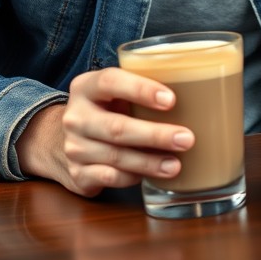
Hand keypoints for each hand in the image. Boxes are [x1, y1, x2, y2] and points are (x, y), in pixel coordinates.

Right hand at [17, 68, 193, 196]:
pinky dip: (134, 177)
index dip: (141, 90)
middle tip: (186, 139)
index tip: (171, 99)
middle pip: (117, 128)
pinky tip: (153, 175)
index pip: (111, 82)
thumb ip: (142, 87)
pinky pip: (110, 178)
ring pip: (116, 157)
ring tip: (177, 165)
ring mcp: (74, 148)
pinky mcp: (77, 175)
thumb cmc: (105, 109)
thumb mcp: (114, 91)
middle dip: (155, 135)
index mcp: (86, 87)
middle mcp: (76, 116)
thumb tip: (201, 92)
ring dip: (150, 162)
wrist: (58, 141)